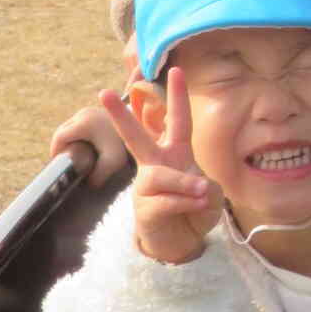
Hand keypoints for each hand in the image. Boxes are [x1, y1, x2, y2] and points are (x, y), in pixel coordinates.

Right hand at [50, 100, 131, 187]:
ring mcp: (92, 110)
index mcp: (84, 123)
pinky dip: (79, 135)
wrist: (148, 128)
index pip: (59, 138)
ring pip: (71, 127)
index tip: (60, 165)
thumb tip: (89, 185)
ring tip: (76, 156)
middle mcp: (85, 113)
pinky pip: (81, 124)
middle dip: (62, 147)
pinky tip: (87, 147)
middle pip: (63, 131)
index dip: (56, 152)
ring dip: (70, 141)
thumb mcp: (112, 163)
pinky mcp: (98, 112)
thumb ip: (97, 176)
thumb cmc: (129, 146)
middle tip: (67, 163)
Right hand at [98, 69, 221, 263]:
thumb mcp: (210, 195)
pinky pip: (166, 200)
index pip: (178, 120)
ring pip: (161, 176)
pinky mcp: (144, 209)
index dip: (177, 96)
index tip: (175, 69)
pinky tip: (196, 205)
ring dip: (185, 184)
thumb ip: (204, 186)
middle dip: (120, 116)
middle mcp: (156, 165)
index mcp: (175, 153)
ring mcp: (147, 186)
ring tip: (201, 193)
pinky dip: (185, 203)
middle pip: (136, 137)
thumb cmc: (195, 210)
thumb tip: (191, 186)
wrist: (181, 243)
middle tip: (100, 93)